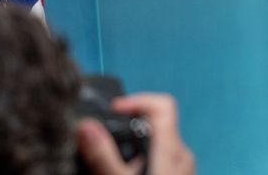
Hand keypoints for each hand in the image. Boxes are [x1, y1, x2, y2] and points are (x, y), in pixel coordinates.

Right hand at [75, 93, 195, 174]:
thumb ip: (103, 155)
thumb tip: (85, 127)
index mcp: (172, 149)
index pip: (163, 104)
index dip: (136, 100)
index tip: (113, 109)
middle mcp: (181, 154)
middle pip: (155, 123)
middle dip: (128, 129)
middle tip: (105, 142)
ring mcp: (181, 166)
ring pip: (155, 143)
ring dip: (132, 147)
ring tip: (113, 164)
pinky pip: (159, 157)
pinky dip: (140, 160)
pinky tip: (125, 171)